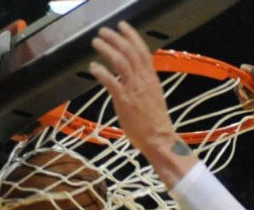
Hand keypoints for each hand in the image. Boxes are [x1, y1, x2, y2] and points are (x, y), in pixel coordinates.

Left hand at [89, 21, 179, 155]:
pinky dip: (101, 71)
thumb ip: (143, 84)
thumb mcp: (153, 97)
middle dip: (115, 38)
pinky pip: (110, 81)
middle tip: (103, 31)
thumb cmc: (156, 123)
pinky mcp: (124, 101)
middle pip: (129, 51)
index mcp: (152, 79)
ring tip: (96, 42)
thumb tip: (132, 77)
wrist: (160, 139)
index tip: (122, 27)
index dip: (132, 36)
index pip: (143, 51)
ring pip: (120, 61)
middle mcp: (144, 80)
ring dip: (107, 49)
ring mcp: (134, 90)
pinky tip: (93, 67)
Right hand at [238, 64, 253, 126]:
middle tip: (252, 102)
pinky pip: (245, 100)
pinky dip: (249, 105)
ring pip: (242, 93)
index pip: (243, 73)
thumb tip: (243, 67)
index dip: (240, 83)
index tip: (243, 93)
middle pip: (240, 84)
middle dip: (244, 95)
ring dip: (248, 102)